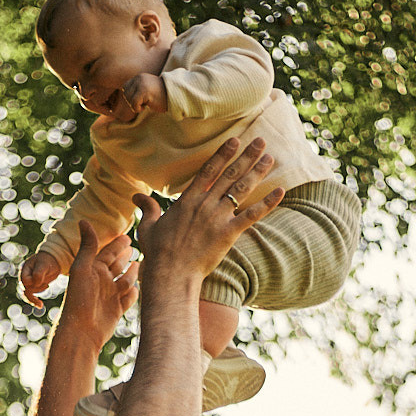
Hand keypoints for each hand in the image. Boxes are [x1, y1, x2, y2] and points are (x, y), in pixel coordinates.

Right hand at [20, 248, 61, 310]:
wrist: (52, 260)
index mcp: (25, 270)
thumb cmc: (47, 260)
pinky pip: (30, 295)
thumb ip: (39, 273)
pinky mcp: (33, 286)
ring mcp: (28, 282)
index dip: (34, 284)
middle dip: (36, 290)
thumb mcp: (44, 264)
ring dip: (33, 299)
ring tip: (40, 305)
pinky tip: (40, 305)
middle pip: (25, 288)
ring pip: (27, 294)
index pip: (25, 281)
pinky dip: (34, 301)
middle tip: (47, 286)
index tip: (46, 283)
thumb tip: (35, 282)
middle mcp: (24, 276)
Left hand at [59, 222, 138, 351]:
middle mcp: (102, 282)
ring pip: (125, 281)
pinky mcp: (117, 310)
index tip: (127, 235)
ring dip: (132, 273)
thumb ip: (88, 246)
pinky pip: (128, 298)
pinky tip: (139, 288)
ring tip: (141, 264)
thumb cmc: (79, 299)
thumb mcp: (82, 268)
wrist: (82, 331)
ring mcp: (110, 296)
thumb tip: (83, 220)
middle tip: (136, 246)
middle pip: (117, 265)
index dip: (117, 244)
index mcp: (93, 270)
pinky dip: (134, 293)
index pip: (108, 253)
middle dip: (125, 256)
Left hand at [120, 72, 167, 121]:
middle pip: (125, 93)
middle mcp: (139, 78)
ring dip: (134, 105)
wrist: (174, 96)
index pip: (125, 87)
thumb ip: (136, 90)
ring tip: (144, 105)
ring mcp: (141, 84)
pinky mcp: (144, 91)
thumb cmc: (161, 97)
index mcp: (139, 77)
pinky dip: (137, 109)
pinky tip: (145, 108)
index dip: (129, 96)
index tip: (138, 101)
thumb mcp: (147, 90)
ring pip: (128, 99)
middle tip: (142, 104)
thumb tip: (123, 94)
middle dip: (131, 102)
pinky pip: (133, 103)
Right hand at [131, 136, 282, 277]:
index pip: (208, 170)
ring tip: (270, 158)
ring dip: (258, 171)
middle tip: (260, 141)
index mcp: (187, 200)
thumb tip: (135, 196)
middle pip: (230, 174)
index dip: (223, 154)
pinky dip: (268, 203)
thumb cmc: (158, 253)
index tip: (235, 140)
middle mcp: (205, 204)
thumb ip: (147, 208)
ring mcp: (217, 218)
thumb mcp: (148, 227)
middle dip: (246, 156)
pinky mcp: (229, 233)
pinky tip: (281, 192)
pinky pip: (252, 214)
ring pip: (242, 189)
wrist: (171, 274)